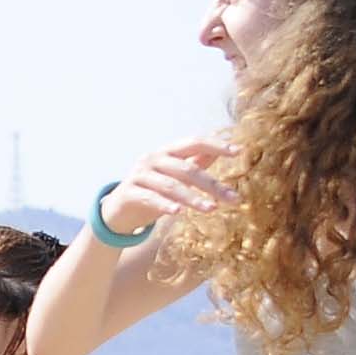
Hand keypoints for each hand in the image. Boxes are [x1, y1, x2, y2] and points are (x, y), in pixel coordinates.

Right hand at [101, 136, 235, 237]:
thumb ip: (194, 163)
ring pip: (171, 184)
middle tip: (233, 198)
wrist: (117, 212)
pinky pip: (150, 197)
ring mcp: (139, 175)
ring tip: (211, 209)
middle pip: (187, 168)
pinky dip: (164, 204)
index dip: (216, 144)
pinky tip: (178, 212)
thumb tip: (219, 151)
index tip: (238, 151)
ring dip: (193, 198)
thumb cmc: (151, 192)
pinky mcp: (128, 192)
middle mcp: (152, 159)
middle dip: (212, 184)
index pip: (194, 142)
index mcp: (167, 152)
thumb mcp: (175, 177)